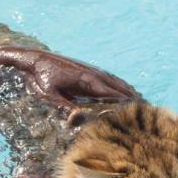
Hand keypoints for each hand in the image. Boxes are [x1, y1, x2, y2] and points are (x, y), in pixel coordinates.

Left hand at [0, 48, 141, 109]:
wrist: (33, 58)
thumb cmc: (40, 78)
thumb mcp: (48, 96)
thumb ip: (63, 107)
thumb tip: (76, 119)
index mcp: (85, 80)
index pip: (109, 92)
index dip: (124, 101)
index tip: (137, 109)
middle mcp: (91, 73)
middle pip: (116, 86)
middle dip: (130, 97)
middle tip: (145, 108)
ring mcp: (89, 70)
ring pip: (113, 80)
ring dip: (125, 90)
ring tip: (139, 99)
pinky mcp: (85, 69)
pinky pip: (106, 77)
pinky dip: (116, 84)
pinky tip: (121, 88)